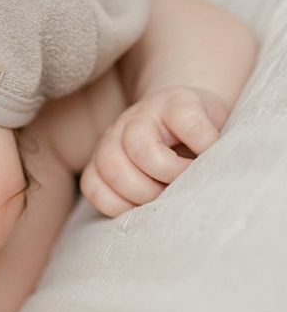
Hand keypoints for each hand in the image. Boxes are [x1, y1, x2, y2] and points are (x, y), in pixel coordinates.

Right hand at [80, 86, 229, 216]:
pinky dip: (116, 205)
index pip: (185, 118)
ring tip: (160, 200)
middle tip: (183, 188)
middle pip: (140, 149)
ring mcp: (111, 139)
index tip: (211, 157)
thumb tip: (206, 174)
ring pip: (111, 169)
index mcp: (172, 104)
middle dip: (167, 177)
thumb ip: (214, 142)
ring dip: (140, 194)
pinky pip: (93, 187)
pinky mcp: (96, 164)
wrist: (174, 119)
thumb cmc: (201, 129)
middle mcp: (136, 118)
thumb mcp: (219, 125)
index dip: (203, 142)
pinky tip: (137, 208)